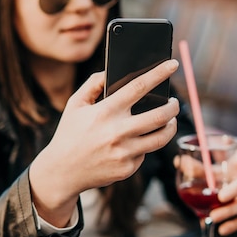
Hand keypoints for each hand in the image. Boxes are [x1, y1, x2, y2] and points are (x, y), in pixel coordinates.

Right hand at [29, 59, 179, 226]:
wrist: (62, 171)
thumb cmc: (69, 133)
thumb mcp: (75, 104)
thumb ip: (93, 84)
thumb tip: (111, 71)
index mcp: (105, 111)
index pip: (139, 87)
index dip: (159, 74)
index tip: (172, 65)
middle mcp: (117, 132)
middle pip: (160, 115)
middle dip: (173, 106)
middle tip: (174, 101)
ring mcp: (124, 152)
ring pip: (161, 137)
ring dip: (171, 126)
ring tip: (170, 120)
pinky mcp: (128, 168)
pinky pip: (145, 152)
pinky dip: (146, 144)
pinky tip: (138, 141)